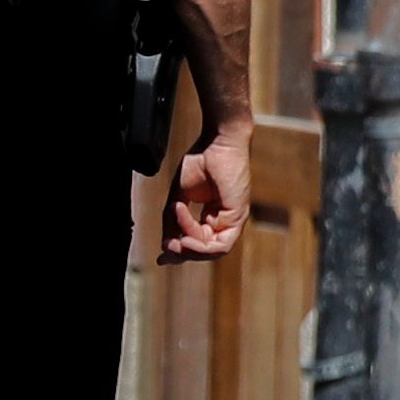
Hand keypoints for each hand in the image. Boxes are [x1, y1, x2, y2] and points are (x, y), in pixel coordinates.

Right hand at [160, 120, 252, 261]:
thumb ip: (173, 221)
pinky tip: (186, 238)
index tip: (161, 257)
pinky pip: (222, 245)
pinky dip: (201, 246)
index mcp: (213, 215)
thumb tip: (166, 246)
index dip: (180, 253)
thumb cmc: (201, 161)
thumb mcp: (179, 196)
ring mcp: (234, 219)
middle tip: (167, 248)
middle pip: (205, 250)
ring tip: (176, 239)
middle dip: (183, 253)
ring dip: (190, 249)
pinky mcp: (238, 216)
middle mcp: (225, 220)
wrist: (216, 142)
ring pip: (213, 251)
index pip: (198, 243)